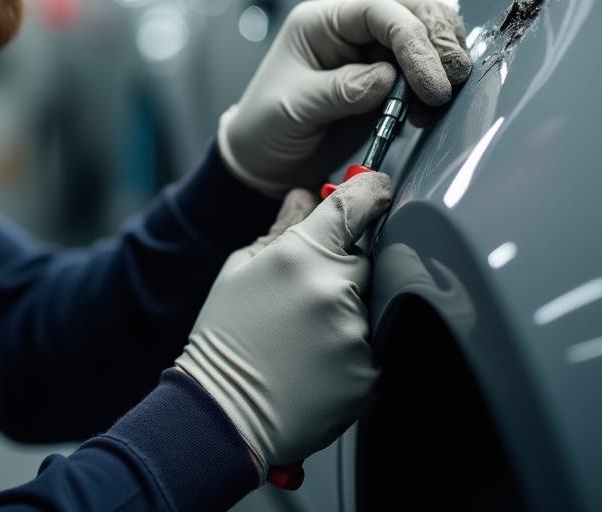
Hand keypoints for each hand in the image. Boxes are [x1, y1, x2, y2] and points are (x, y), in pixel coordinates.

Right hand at [175, 173, 392, 477]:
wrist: (225, 413)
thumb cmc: (226, 336)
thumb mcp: (241, 268)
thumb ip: (283, 228)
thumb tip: (307, 196)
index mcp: (303, 253)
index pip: (358, 202)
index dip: (372, 189)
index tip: (376, 188)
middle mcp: (337, 288)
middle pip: (364, 256)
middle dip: (342, 265)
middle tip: (303, 291)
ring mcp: (357, 333)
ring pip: (369, 301)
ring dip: (346, 307)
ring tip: (303, 332)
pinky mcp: (370, 373)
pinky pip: (372, 342)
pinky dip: (350, 346)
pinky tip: (315, 358)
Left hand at [218, 0, 469, 195]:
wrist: (263, 165)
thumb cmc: (264, 128)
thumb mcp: (294, 107)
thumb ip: (341, 90)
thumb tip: (387, 78)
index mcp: (320, 23)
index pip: (378, 11)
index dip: (411, 38)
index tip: (430, 78)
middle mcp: (349, 32)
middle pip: (410, 12)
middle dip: (437, 42)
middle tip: (450, 81)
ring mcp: (370, 56)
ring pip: (424, 38)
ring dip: (441, 64)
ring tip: (438, 100)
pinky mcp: (386, 84)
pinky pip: (422, 74)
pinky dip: (434, 89)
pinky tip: (427, 112)